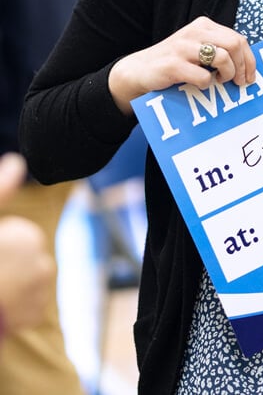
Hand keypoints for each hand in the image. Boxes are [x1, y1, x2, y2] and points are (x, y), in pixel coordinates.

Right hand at [0, 154, 54, 333]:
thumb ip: (2, 191)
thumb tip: (17, 161)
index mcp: (28, 238)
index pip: (18, 236)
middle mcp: (43, 265)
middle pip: (26, 258)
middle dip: (9, 262)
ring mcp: (40, 294)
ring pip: (28, 281)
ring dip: (14, 284)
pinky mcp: (34, 316)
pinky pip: (29, 305)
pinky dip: (17, 307)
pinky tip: (0, 307)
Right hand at [108, 16, 255, 113]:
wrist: (139, 70)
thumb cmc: (174, 62)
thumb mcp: (197, 48)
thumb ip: (218, 49)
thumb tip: (247, 66)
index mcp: (204, 26)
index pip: (238, 38)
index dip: (249, 60)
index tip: (249, 77)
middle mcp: (195, 32)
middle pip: (234, 45)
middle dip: (242, 67)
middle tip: (238, 82)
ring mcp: (183, 47)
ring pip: (222, 58)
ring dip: (227, 75)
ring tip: (219, 82)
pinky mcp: (173, 64)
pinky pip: (203, 77)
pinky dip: (206, 84)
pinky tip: (200, 85)